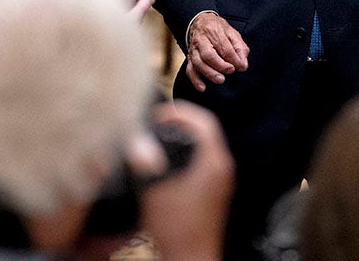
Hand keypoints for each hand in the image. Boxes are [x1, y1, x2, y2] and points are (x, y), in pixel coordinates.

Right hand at [136, 102, 232, 260]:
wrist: (190, 257)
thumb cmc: (174, 228)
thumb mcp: (153, 189)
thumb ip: (144, 162)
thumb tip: (135, 141)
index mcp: (213, 162)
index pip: (204, 120)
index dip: (181, 111)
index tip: (160, 113)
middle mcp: (222, 167)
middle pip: (206, 130)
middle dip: (182, 122)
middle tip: (158, 122)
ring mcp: (222, 180)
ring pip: (206, 145)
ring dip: (186, 136)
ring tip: (160, 136)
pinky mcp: (216, 191)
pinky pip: (205, 160)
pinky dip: (189, 152)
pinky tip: (169, 160)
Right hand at [185, 11, 249, 91]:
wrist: (200, 21)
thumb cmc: (218, 29)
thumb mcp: (232, 33)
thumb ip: (240, 48)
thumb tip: (243, 65)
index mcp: (214, 32)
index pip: (224, 47)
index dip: (233, 59)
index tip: (240, 66)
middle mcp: (202, 41)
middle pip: (208, 55)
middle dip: (220, 65)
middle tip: (230, 70)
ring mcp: (194, 50)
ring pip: (198, 63)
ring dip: (209, 73)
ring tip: (220, 80)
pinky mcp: (190, 57)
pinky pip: (190, 69)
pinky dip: (195, 80)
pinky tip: (202, 88)